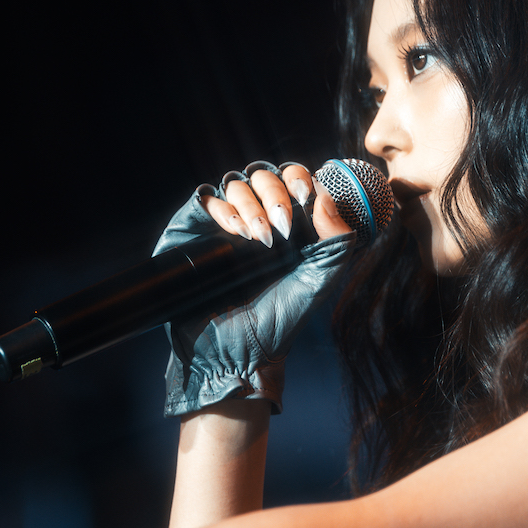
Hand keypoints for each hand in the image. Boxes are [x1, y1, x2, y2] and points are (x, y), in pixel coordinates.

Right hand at [154, 162, 354, 416]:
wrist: (236, 352)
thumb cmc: (279, 321)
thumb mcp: (319, 280)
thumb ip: (335, 239)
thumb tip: (325, 195)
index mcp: (287, 224)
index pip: (292, 179)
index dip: (299, 180)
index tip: (306, 199)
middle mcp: (255, 218)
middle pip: (263, 175)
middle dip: (276, 193)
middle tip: (284, 227)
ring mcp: (222, 224)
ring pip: (235, 184)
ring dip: (253, 205)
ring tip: (261, 240)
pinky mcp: (191, 231)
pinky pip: (205, 200)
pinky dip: (224, 210)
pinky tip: (238, 234)